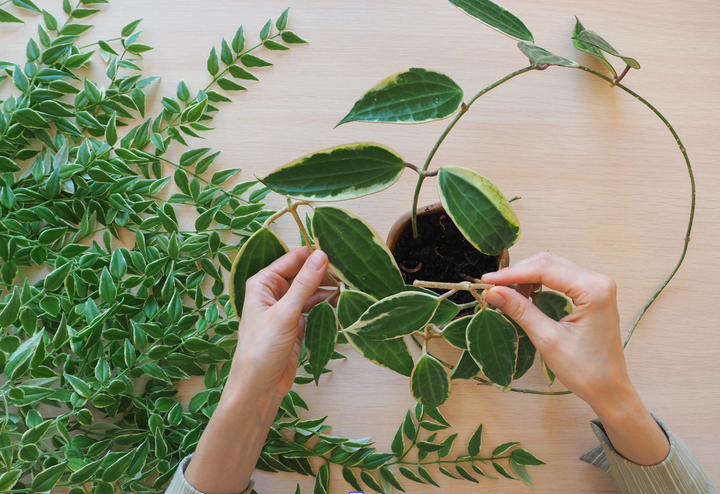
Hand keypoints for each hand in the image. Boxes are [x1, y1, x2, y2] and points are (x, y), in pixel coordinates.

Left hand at [186, 247, 329, 493]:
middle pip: (305, 275)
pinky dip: (328, 309)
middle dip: (326, 275)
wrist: (258, 388)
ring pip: (312, 293)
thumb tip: (322, 255)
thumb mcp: (285, 313)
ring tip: (351, 291)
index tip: (341, 253)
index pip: (293, 258)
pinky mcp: (296, 326)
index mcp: (264, 283)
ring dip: (329, 293)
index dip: (315, 255)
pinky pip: (315, 310)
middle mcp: (274, 293)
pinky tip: (343, 309)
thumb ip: (305, 283)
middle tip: (351, 275)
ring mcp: (286, 310)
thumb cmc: (262, 348)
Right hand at [481, 252, 669, 464]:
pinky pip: (560, 278)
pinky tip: (525, 295)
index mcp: (593, 290)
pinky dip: (539, 282)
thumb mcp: (547, 339)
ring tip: (507, 294)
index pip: (545, 269)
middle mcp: (598, 281)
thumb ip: (520, 310)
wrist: (609, 389)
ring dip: (527, 277)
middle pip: (549, 262)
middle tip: (492, 287)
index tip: (486, 280)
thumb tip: (492, 291)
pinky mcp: (592, 293)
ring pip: (553, 267)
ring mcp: (597, 286)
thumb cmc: (584, 370)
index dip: (512, 273)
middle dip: (518, 273)